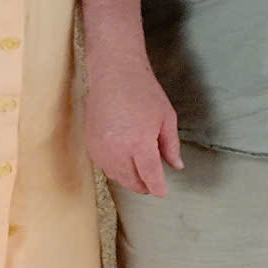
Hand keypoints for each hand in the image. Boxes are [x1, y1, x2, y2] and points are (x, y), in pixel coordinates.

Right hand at [87, 55, 182, 195]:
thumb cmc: (144, 93)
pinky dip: (116, 170)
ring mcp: (101, 149)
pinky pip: (104, 167)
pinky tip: (125, 163)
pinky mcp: (91, 145)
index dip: (158, 188)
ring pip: (117, 177)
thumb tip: (176, 166)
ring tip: (141, 174)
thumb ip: (171, 146)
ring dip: (130, 180)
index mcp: (140, 144)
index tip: (162, 192)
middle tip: (154, 183)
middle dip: (145, 186)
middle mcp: (118, 150)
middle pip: (132, 182)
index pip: (150, 177)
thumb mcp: (167, 118)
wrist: (114, 75)